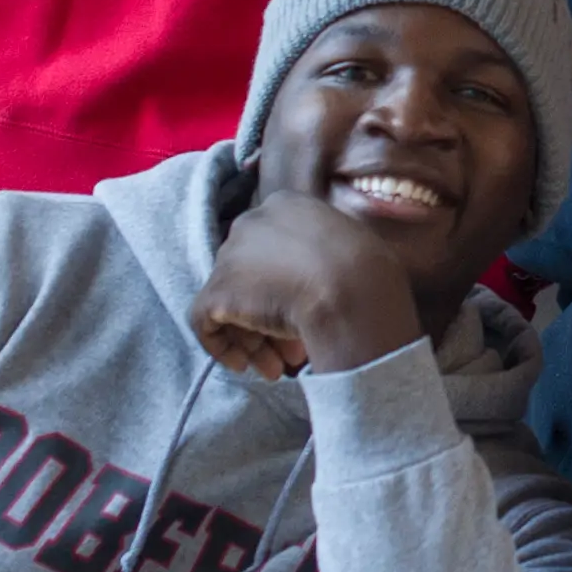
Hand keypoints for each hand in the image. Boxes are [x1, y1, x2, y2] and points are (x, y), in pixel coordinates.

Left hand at [192, 189, 426, 379]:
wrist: (351, 287)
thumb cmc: (366, 270)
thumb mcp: (351, 246)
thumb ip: (328, 252)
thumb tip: (325, 277)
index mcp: (286, 204)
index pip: (271, 247)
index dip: (283, 283)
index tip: (302, 310)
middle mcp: (252, 222)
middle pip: (248, 274)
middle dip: (266, 313)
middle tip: (289, 349)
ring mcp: (231, 255)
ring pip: (230, 300)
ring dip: (251, 337)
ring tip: (275, 367)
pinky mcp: (218, 290)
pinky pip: (205, 322)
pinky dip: (221, 346)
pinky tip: (244, 366)